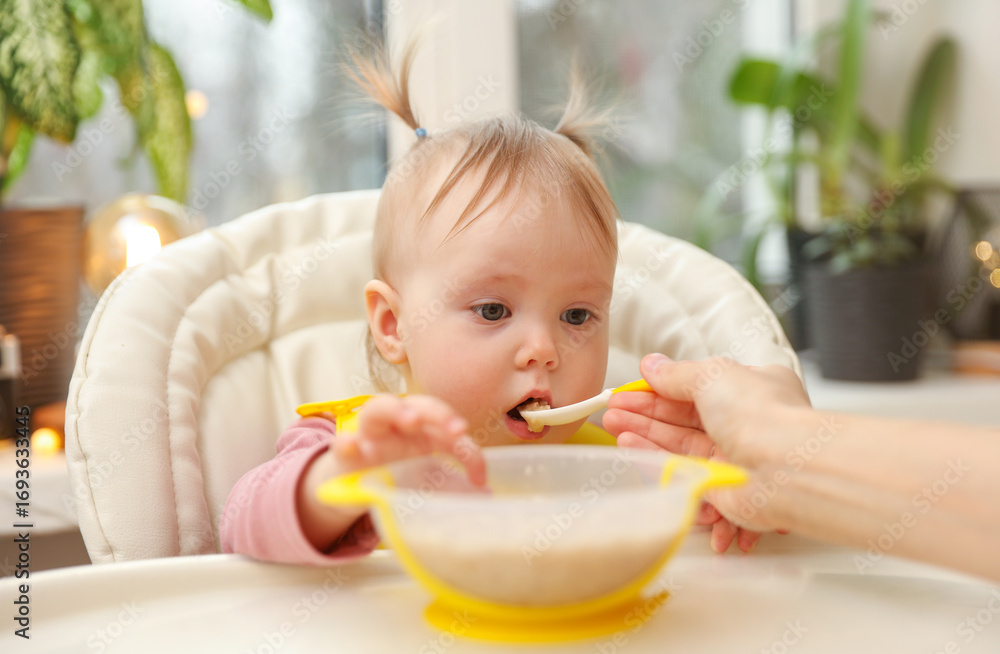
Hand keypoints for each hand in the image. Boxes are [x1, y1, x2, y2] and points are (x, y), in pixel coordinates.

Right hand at [300, 395, 484, 552]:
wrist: (352, 484)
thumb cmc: (395, 468)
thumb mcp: (429, 469)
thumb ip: (456, 473)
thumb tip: (484, 487)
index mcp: (419, 427)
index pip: (442, 419)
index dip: (458, 430)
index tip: (472, 455)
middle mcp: (395, 424)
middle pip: (414, 404)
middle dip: (436, 411)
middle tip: (454, 427)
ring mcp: (369, 436)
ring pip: (376, 409)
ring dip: (395, 409)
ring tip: (411, 420)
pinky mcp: (346, 455)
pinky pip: (342, 444)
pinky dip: (345, 443)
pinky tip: (353, 446)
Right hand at [603, 354, 808, 552]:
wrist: (785, 470)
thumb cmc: (762, 416)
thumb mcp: (712, 375)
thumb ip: (677, 373)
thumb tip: (653, 365)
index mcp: (751, 388)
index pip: (696, 387)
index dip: (659, 387)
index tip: (631, 388)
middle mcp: (744, 423)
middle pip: (683, 416)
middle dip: (644, 411)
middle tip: (612, 408)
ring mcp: (732, 456)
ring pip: (677, 444)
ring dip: (643, 433)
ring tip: (613, 424)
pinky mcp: (721, 487)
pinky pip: (680, 470)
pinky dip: (653, 459)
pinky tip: (631, 447)